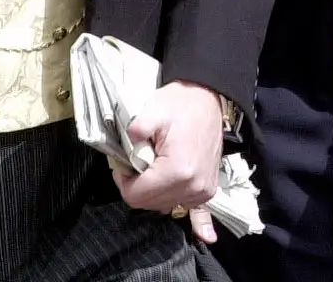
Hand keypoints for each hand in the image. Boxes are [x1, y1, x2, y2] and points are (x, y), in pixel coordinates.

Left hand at [113, 81, 225, 244]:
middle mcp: (193, 186)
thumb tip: (124, 157)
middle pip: (149, 203)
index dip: (123, 180)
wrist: (208, 96)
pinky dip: (201, 224)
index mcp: (178, 171)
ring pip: (164, 205)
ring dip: (154, 192)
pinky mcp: (208, 188)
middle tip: (140, 161)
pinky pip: (201, 213)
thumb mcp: (151, 112)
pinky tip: (206, 236)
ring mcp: (203, 190)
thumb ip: (132, 136)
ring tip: (156, 166)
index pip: (135, 195)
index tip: (125, 162)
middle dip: (138, 186)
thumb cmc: (180, 103)